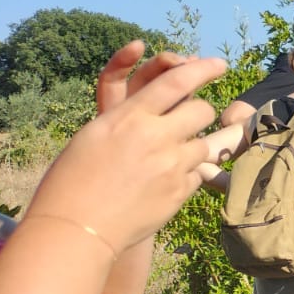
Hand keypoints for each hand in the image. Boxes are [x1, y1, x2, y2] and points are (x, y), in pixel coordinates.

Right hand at [28, 46, 225, 254]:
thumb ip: (131, 116)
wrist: (78, 229)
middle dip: (197, 112)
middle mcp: (155, 137)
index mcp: (129, 117)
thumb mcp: (95, 134)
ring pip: (205, 144)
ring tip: (166, 159)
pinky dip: (186, 175)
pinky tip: (162, 184)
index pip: (176, 81)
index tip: (218, 64)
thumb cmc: (75, 178)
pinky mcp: (181, 192)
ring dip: (192, 147)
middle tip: (185, 121)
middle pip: (201, 110)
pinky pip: (198, 174)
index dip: (202, 69)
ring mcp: (172, 166)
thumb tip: (159, 107)